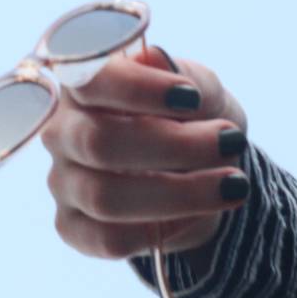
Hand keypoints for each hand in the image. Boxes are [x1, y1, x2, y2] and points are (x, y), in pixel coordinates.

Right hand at [39, 46, 250, 261]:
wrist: (201, 173)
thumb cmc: (193, 119)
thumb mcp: (204, 92)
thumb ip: (185, 77)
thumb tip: (154, 58)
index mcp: (84, 84)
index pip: (91, 80)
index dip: (138, 89)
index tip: (191, 98)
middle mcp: (63, 131)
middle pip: (97, 142)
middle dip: (174, 146)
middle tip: (229, 141)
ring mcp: (63, 181)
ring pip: (105, 197)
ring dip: (180, 193)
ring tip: (233, 184)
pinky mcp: (73, 227)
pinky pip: (107, 239)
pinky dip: (160, 231)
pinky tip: (196, 214)